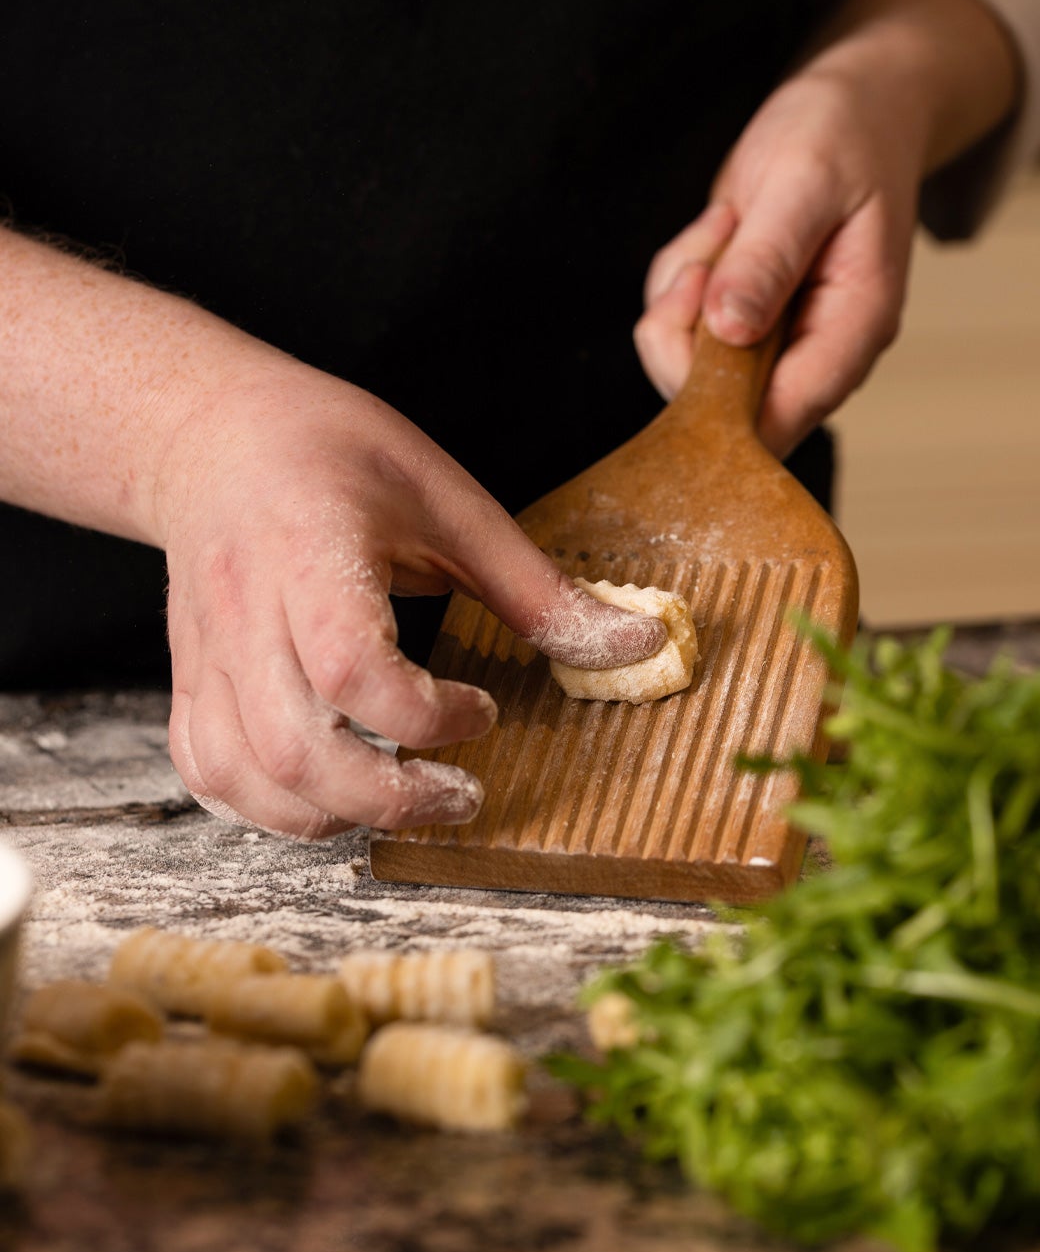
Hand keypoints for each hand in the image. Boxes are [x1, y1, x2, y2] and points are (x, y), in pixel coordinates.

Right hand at [159, 366, 664, 838]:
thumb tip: (637, 645)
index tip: (484, 709)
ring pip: (244, 774)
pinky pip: (208, 770)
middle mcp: (246, 610)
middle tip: (461, 794)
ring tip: (402, 798)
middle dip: (387, 797)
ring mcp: (208, 652)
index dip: (425, 715)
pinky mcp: (189, 679)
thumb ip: (536, 589)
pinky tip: (332, 796)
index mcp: (312, 551)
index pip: (349, 665)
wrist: (216, 436)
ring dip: (330, 815)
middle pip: (294, 745)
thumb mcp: (452, 504)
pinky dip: (268, 807)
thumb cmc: (338, 456)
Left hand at [635, 0, 1018, 457]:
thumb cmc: (845, 135)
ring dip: (680, 294)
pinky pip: (679, 326)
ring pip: (689, 364)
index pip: (787, 414)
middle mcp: (817, 348)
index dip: (726, 406)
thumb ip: (768, 257)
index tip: (695, 335)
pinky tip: (721, 228)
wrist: (852, 107)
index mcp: (856, 327)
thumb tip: (730, 331)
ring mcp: (777, 339)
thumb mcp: (806, 181)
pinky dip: (678, 277)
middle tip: (712, 249)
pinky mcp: (742, 320)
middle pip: (725, 406)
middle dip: (687, 332)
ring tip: (728, 225)